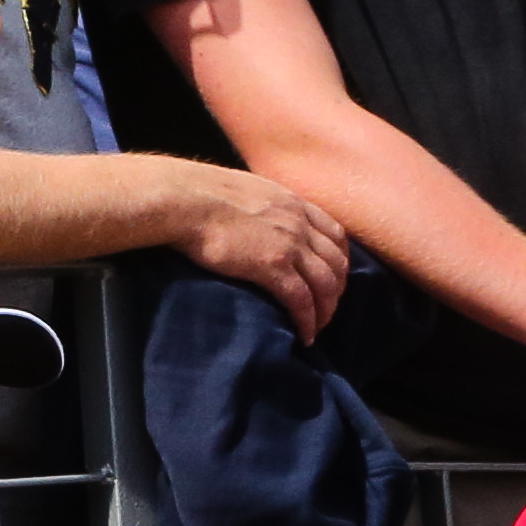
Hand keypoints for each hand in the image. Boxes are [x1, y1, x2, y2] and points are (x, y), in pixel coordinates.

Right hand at [173, 166, 351, 342]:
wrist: (185, 200)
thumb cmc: (199, 194)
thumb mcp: (244, 190)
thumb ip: (260, 204)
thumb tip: (251, 216)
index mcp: (294, 203)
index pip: (335, 234)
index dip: (340, 259)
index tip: (333, 276)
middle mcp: (300, 224)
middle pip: (336, 262)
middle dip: (337, 289)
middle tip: (326, 307)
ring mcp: (289, 245)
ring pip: (325, 284)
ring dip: (326, 309)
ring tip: (318, 327)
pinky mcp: (272, 267)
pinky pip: (301, 300)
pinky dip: (308, 320)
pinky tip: (305, 335)